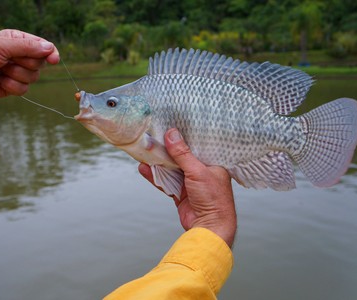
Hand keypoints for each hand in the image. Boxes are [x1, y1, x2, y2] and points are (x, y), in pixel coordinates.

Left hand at [0, 29, 59, 107]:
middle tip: (10, 60)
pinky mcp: (13, 86)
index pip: (42, 46)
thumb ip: (27, 47)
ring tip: (1, 71)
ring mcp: (17, 71)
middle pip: (39, 62)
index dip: (50, 52)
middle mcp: (19, 55)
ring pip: (33, 77)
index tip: (53, 59)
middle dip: (26, 63)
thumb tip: (50, 48)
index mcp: (17, 41)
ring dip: (16, 75)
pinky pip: (24, 89)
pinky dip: (12, 86)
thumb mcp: (2, 45)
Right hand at [139, 128, 236, 246]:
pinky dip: (155, 176)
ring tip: (144, 151)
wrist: (209, 227)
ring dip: (158, 163)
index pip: (196, 146)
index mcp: (212, 163)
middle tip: (152, 138)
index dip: (182, 137)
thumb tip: (171, 134)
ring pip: (171, 170)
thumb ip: (182, 153)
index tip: (168, 126)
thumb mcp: (198, 171)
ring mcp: (190, 184)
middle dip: (166, 150)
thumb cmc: (213, 198)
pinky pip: (166, 182)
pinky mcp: (180, 194)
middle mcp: (201, 172)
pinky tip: (144, 168)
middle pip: (180, 157)